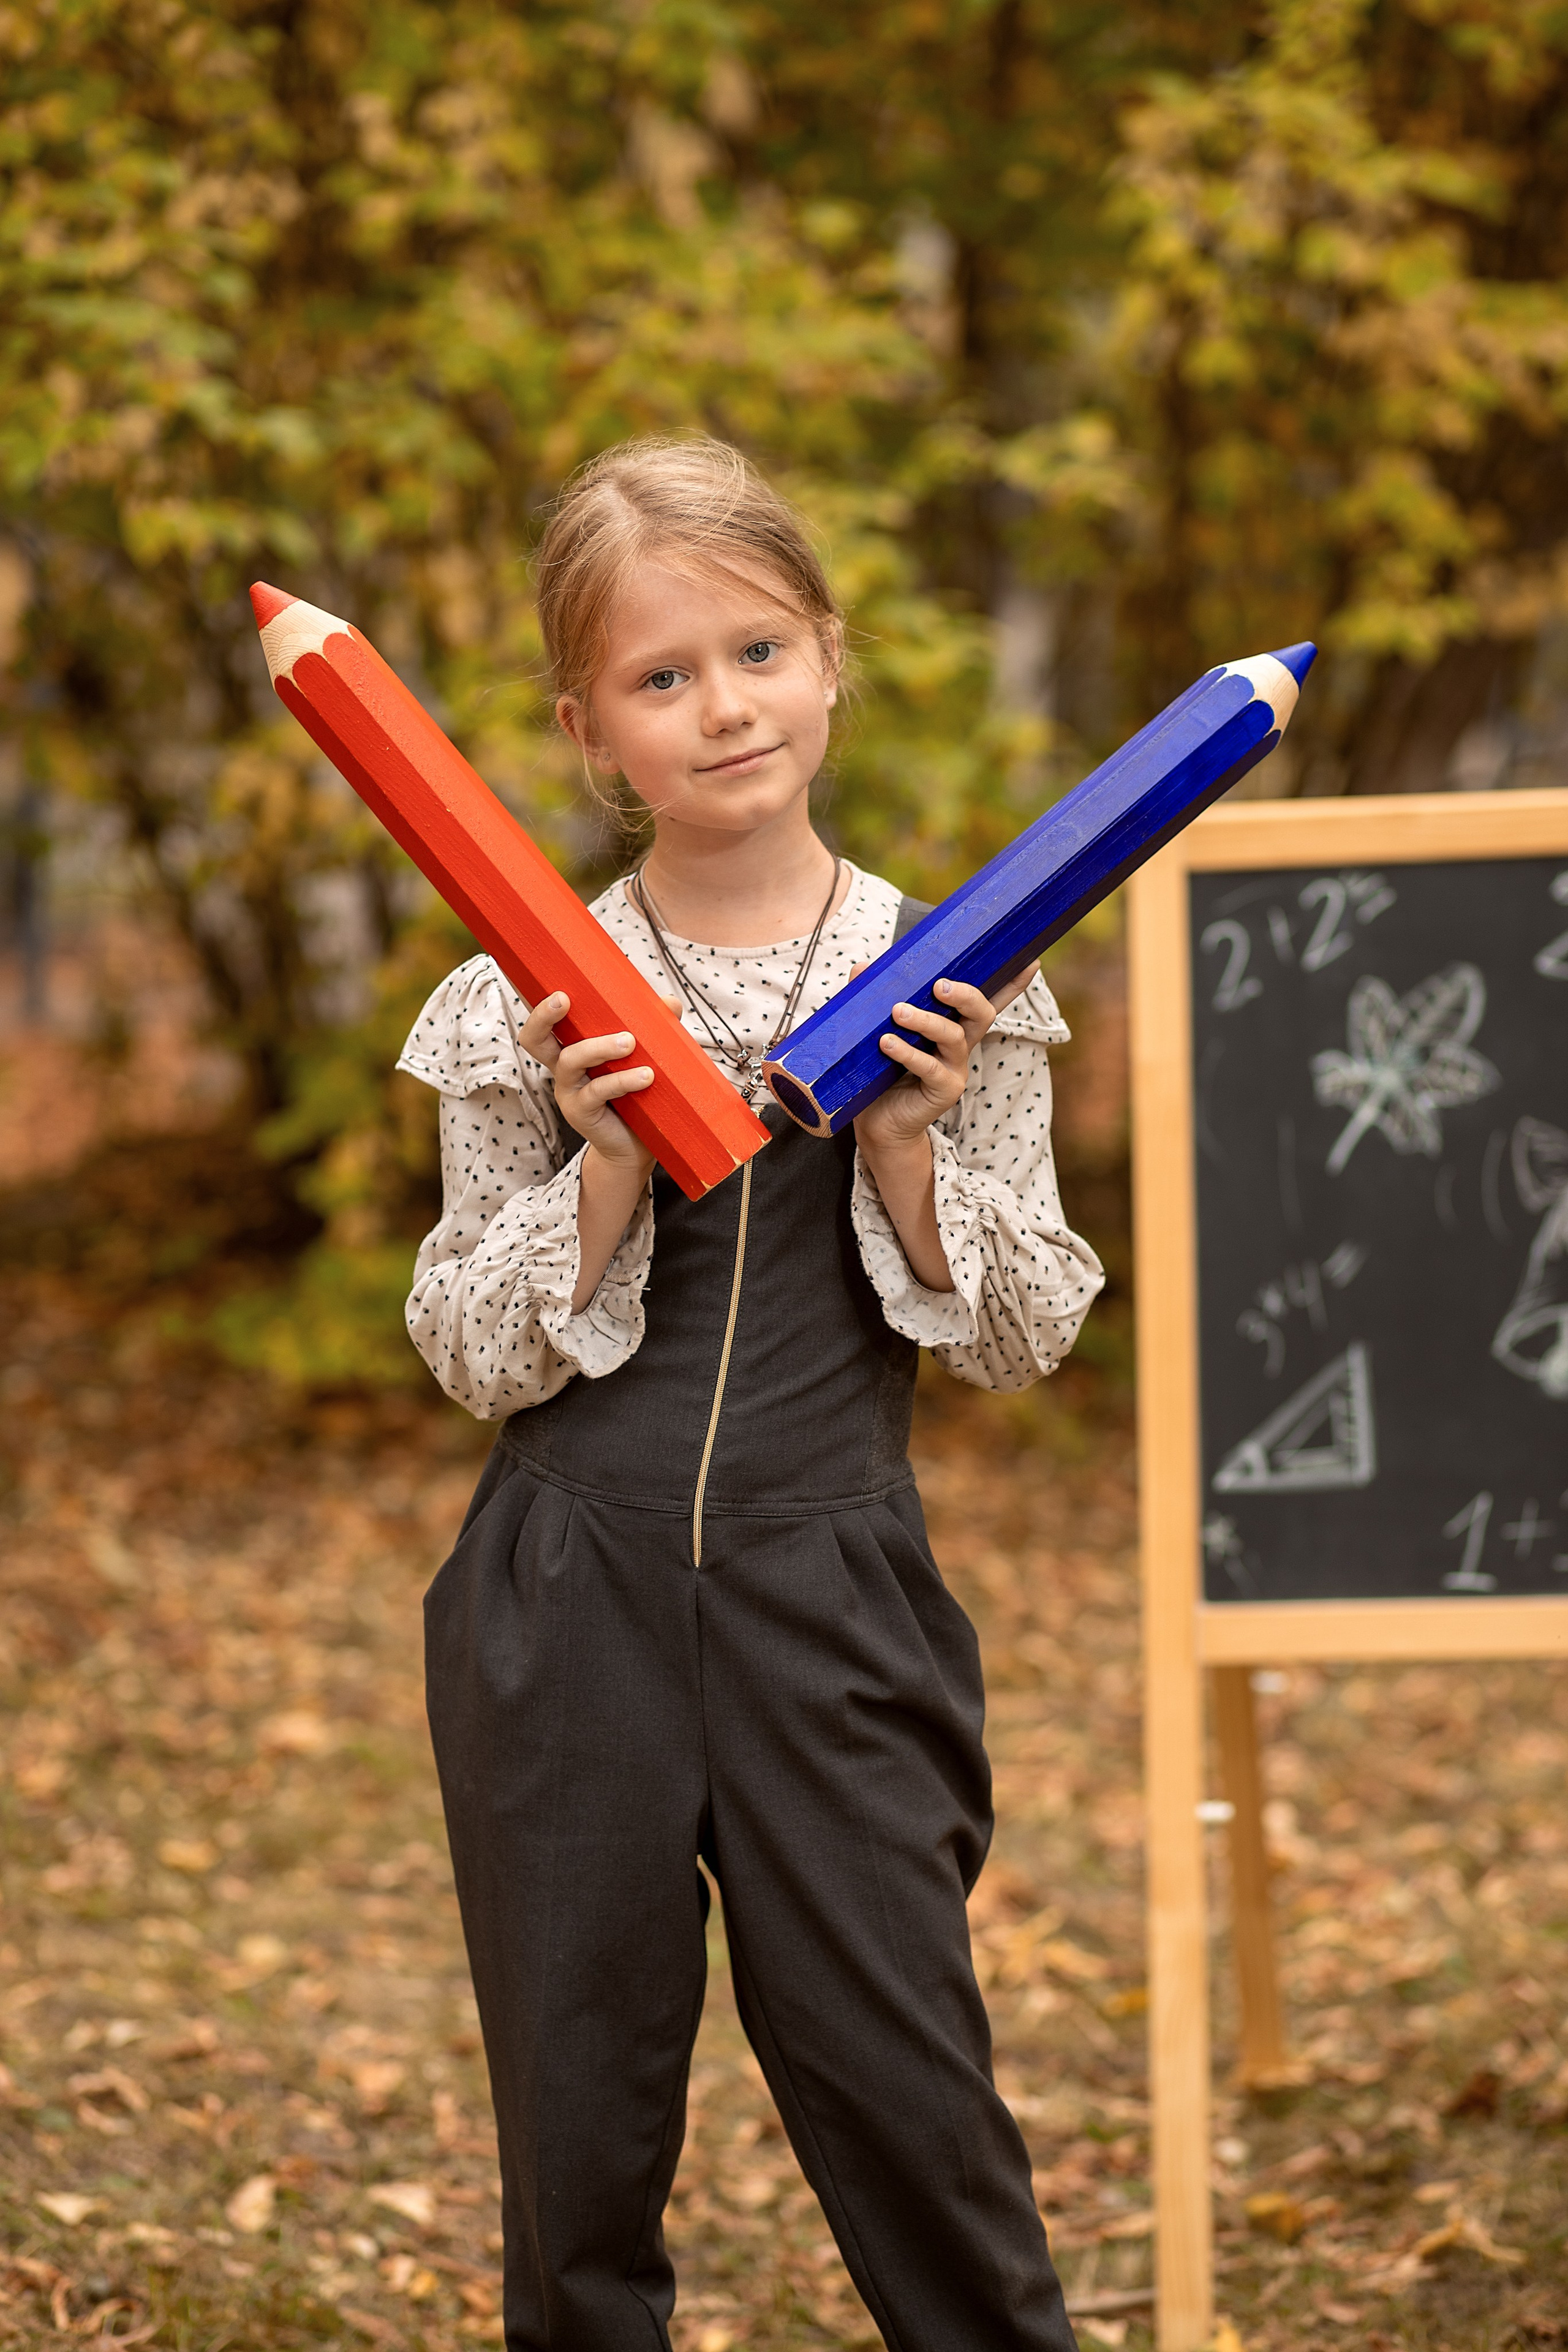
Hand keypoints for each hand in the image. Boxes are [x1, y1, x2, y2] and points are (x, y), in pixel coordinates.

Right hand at [521, 990, 677, 1173]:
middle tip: (564, 999)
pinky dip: (621, 1080)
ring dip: (599, 1046)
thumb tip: (669, 1003)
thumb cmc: (637, 1097)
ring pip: (570, 1060)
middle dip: (543, 1016)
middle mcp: (563, 1068)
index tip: (558, 986)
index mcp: (572, 1049)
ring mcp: (569, 1091)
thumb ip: (654, 1031)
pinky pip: (597, 1090)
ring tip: (629, 1042)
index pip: (546, 1023)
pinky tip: (645, 1076)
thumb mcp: (644, 1059)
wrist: (637, 1146)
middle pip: (534, 1039)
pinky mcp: (580, 1112)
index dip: (541, 1006)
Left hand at [852, 963, 1036, 1151]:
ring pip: (953, 1036)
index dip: (1011, 983)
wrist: (877, 1120)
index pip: (986, 999)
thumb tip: (861, 968)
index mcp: (952, 1024)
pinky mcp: (945, 1090)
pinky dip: (908, 1053)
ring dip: (926, 1020)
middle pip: (982, 1012)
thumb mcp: (877, 1030)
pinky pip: (930, 1067)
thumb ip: (873, 1000)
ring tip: (898, 1012)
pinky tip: (887, 1044)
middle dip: (966, 994)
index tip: (1031, 960)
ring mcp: (955, 1067)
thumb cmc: (881, 1070)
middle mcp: (961, 1044)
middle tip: (939, 984)